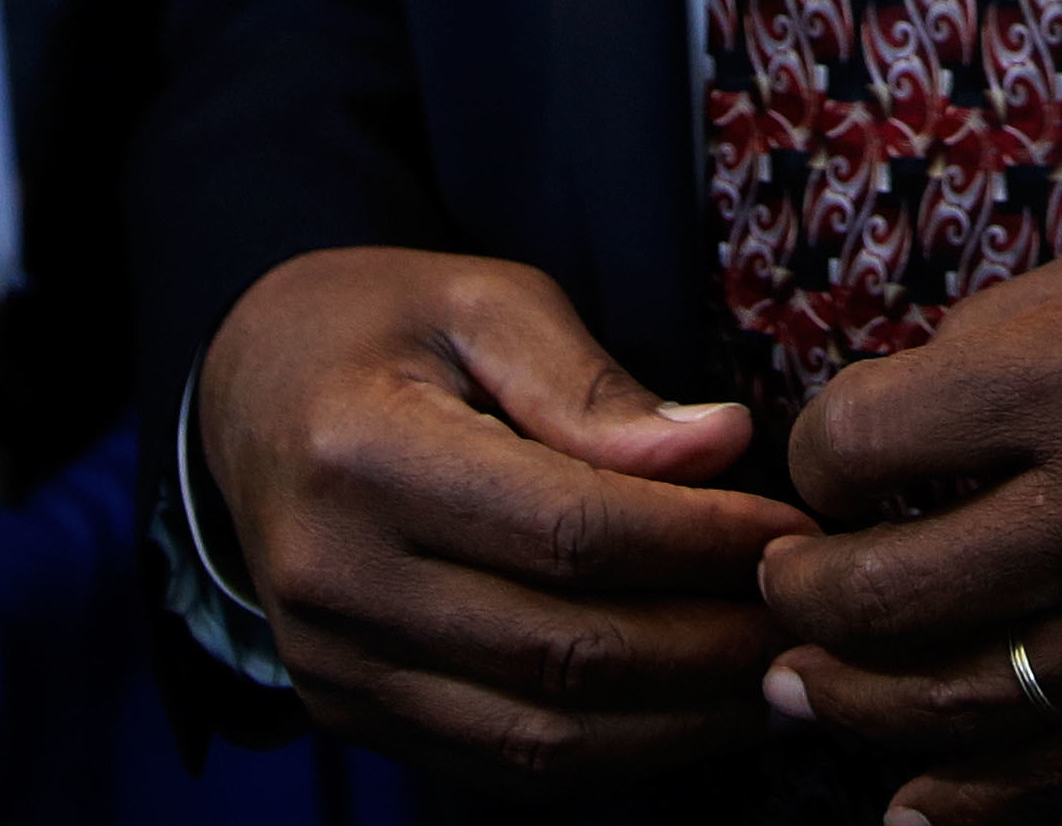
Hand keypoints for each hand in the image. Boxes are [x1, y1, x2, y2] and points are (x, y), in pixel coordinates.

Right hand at [196, 246, 816, 793]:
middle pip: (564, 648)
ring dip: (680, 719)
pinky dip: (616, 749)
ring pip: (542, 733)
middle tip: (812, 611)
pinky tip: (695, 708)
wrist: (250, 397)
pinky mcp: (350, 712)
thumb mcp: (485, 301)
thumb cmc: (385, 328)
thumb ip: (595, 385)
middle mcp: (338, 579)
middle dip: (710, 643)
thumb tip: (720, 447)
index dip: (698, 542)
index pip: (569, 530)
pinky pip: (502, 760)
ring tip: (774, 670)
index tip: (793, 528)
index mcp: (363, 455)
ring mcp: (336, 664)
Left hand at [761, 218, 1061, 820]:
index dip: (819, 456)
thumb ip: (996, 348)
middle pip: (888, 595)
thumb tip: (880, 438)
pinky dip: (967, 802)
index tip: (833, 461)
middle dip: (802, 598)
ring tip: (805, 685)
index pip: (868, 446)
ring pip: (959, 707)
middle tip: (783, 586)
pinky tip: (904, 798)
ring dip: (853, 706)